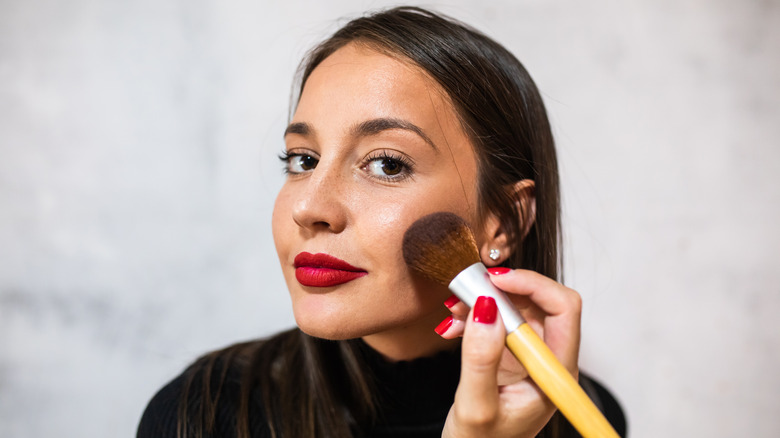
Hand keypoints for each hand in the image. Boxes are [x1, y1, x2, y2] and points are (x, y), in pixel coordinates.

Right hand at [437, 268, 581, 437]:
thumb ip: (481, 360)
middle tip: (467, 291)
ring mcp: (531, 356)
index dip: (533, 285)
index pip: (564, 309)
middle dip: (503, 289)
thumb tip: (485, 308)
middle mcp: (549, 359)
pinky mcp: (512, 354)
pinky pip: (498, 319)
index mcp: (555, 373)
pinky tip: (454, 326)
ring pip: (517, 306)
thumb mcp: (475, 407)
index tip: (495, 280)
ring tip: (454, 312)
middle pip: (541, 300)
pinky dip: (476, 315)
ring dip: (484, 300)